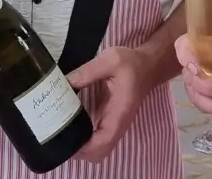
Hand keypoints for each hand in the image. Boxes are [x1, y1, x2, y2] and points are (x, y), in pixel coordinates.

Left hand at [67, 47, 151, 162]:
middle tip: (63, 136)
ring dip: (84, 149)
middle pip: (101, 153)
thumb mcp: (110, 60)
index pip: (104, 140)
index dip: (85, 147)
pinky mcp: (114, 122)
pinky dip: (88, 141)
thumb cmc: (132, 63)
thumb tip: (63, 83)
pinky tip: (76, 127)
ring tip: (66, 133)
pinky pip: (101, 140)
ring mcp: (117, 125)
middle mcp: (119, 123)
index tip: (68, 139)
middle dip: (81, 152)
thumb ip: (87, 71)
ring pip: (101, 150)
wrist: (148, 66)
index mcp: (120, 111)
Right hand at [175, 34, 211, 115]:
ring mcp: (194, 80)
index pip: (182, 49)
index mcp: (193, 43)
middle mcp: (189, 62)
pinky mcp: (201, 93)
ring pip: (195, 95)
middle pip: (190, 78)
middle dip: (209, 88)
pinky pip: (204, 103)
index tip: (197, 70)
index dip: (187, 60)